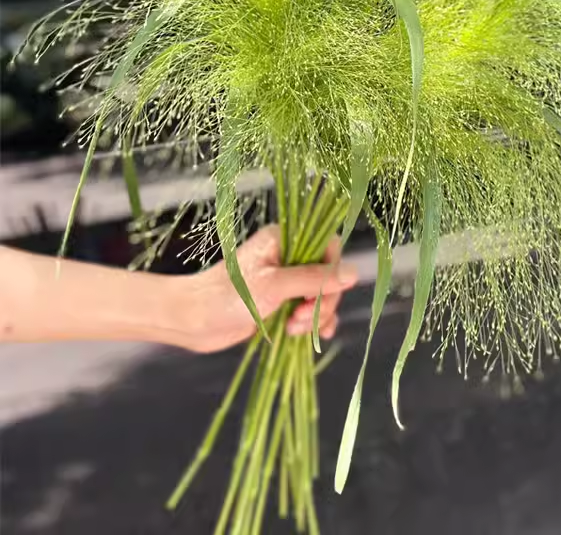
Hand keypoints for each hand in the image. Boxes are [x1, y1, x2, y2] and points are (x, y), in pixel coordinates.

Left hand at [179, 226, 358, 352]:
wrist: (192, 321)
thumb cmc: (227, 296)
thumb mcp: (274, 286)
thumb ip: (314, 279)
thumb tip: (353, 273)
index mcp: (284, 240)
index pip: (328, 247)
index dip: (331, 272)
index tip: (319, 294)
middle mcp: (287, 256)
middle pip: (327, 275)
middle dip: (321, 300)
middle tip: (301, 318)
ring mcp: (284, 281)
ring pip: (320, 296)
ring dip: (315, 315)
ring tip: (294, 329)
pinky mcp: (280, 303)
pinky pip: (309, 311)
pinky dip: (312, 323)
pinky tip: (311, 337)